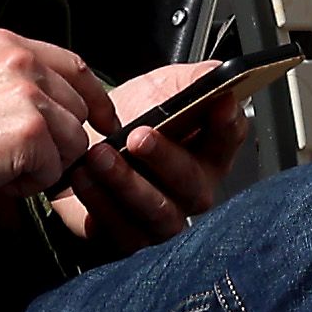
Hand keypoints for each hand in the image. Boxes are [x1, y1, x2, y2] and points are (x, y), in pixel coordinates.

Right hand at [0, 26, 130, 216]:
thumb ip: (23, 82)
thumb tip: (75, 111)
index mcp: (7, 43)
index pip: (75, 66)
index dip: (95, 98)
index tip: (103, 122)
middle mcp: (21, 59)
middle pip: (78, 110)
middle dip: (58, 141)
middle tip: (12, 154)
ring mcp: (29, 92)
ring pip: (74, 142)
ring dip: (45, 164)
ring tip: (2, 163)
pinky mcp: (32, 128)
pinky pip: (57, 168)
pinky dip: (31, 182)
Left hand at [101, 61, 247, 227]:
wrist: (85, 140)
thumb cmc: (131, 117)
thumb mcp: (163, 87)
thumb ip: (194, 81)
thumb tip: (218, 74)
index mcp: (208, 152)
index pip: (229, 139)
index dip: (226, 125)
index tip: (217, 104)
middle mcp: (192, 191)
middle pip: (192, 183)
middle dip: (166, 158)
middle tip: (139, 135)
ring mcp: (163, 219)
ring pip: (157, 212)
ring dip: (127, 182)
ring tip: (100, 154)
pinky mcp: (128, 236)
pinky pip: (121, 230)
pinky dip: (99, 202)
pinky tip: (83, 176)